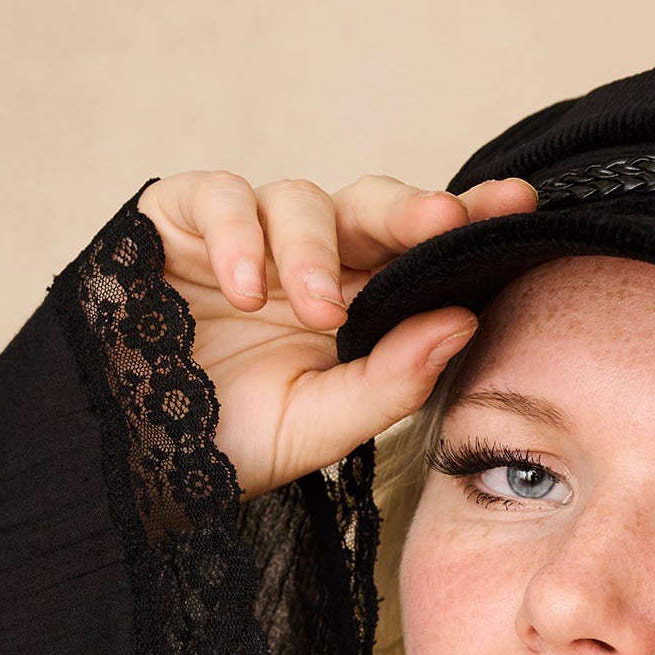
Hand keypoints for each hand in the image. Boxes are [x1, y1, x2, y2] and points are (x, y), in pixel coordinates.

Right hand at [137, 170, 537, 501]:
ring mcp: (247, 234)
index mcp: (355, 300)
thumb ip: (391, 380)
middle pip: (371, 207)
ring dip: (311, 252)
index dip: (468, 220)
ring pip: (298, 198)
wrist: (134, 458)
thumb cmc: (228, 443)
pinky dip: (238, 235)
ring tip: (316, 311)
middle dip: (409, 212)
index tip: (520, 208)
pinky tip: (246, 288)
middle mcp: (308, 258)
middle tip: (440, 225)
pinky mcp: (180, 218)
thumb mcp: (321, 426)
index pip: (420, 250)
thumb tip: (465, 321)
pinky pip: (218, 196)